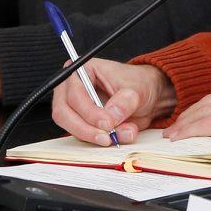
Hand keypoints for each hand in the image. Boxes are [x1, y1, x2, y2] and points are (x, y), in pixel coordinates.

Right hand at [51, 59, 173, 144]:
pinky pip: (81, 136)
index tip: (107, 124)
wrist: (146, 96)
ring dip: (94, 136)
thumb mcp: (138, 89)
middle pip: (64, 113)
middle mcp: (72, 87)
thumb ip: (125, 102)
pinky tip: (117, 136)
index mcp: (83, 70)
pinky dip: (98, 140)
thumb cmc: (139, 84)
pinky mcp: (80, 122)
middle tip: (107, 137)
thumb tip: (111, 115)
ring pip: (70, 127)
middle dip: (85, 128)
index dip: (88, 111)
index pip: (74, 93)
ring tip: (119, 135)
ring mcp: (73, 107)